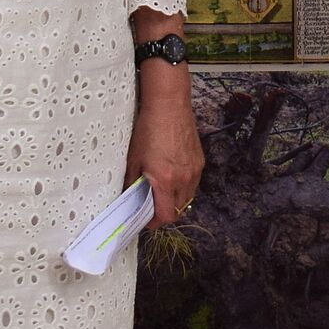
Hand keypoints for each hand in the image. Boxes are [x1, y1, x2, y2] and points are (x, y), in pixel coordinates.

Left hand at [127, 89, 205, 228]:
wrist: (169, 106)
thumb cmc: (149, 129)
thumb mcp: (134, 159)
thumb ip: (132, 183)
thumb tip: (128, 198)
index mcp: (166, 181)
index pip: (165, 216)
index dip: (154, 222)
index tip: (145, 220)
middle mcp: (184, 179)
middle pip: (178, 211)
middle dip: (165, 213)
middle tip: (151, 207)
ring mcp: (195, 170)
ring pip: (188, 198)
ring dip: (175, 201)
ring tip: (162, 192)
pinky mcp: (200, 161)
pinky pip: (193, 184)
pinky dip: (183, 187)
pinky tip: (172, 177)